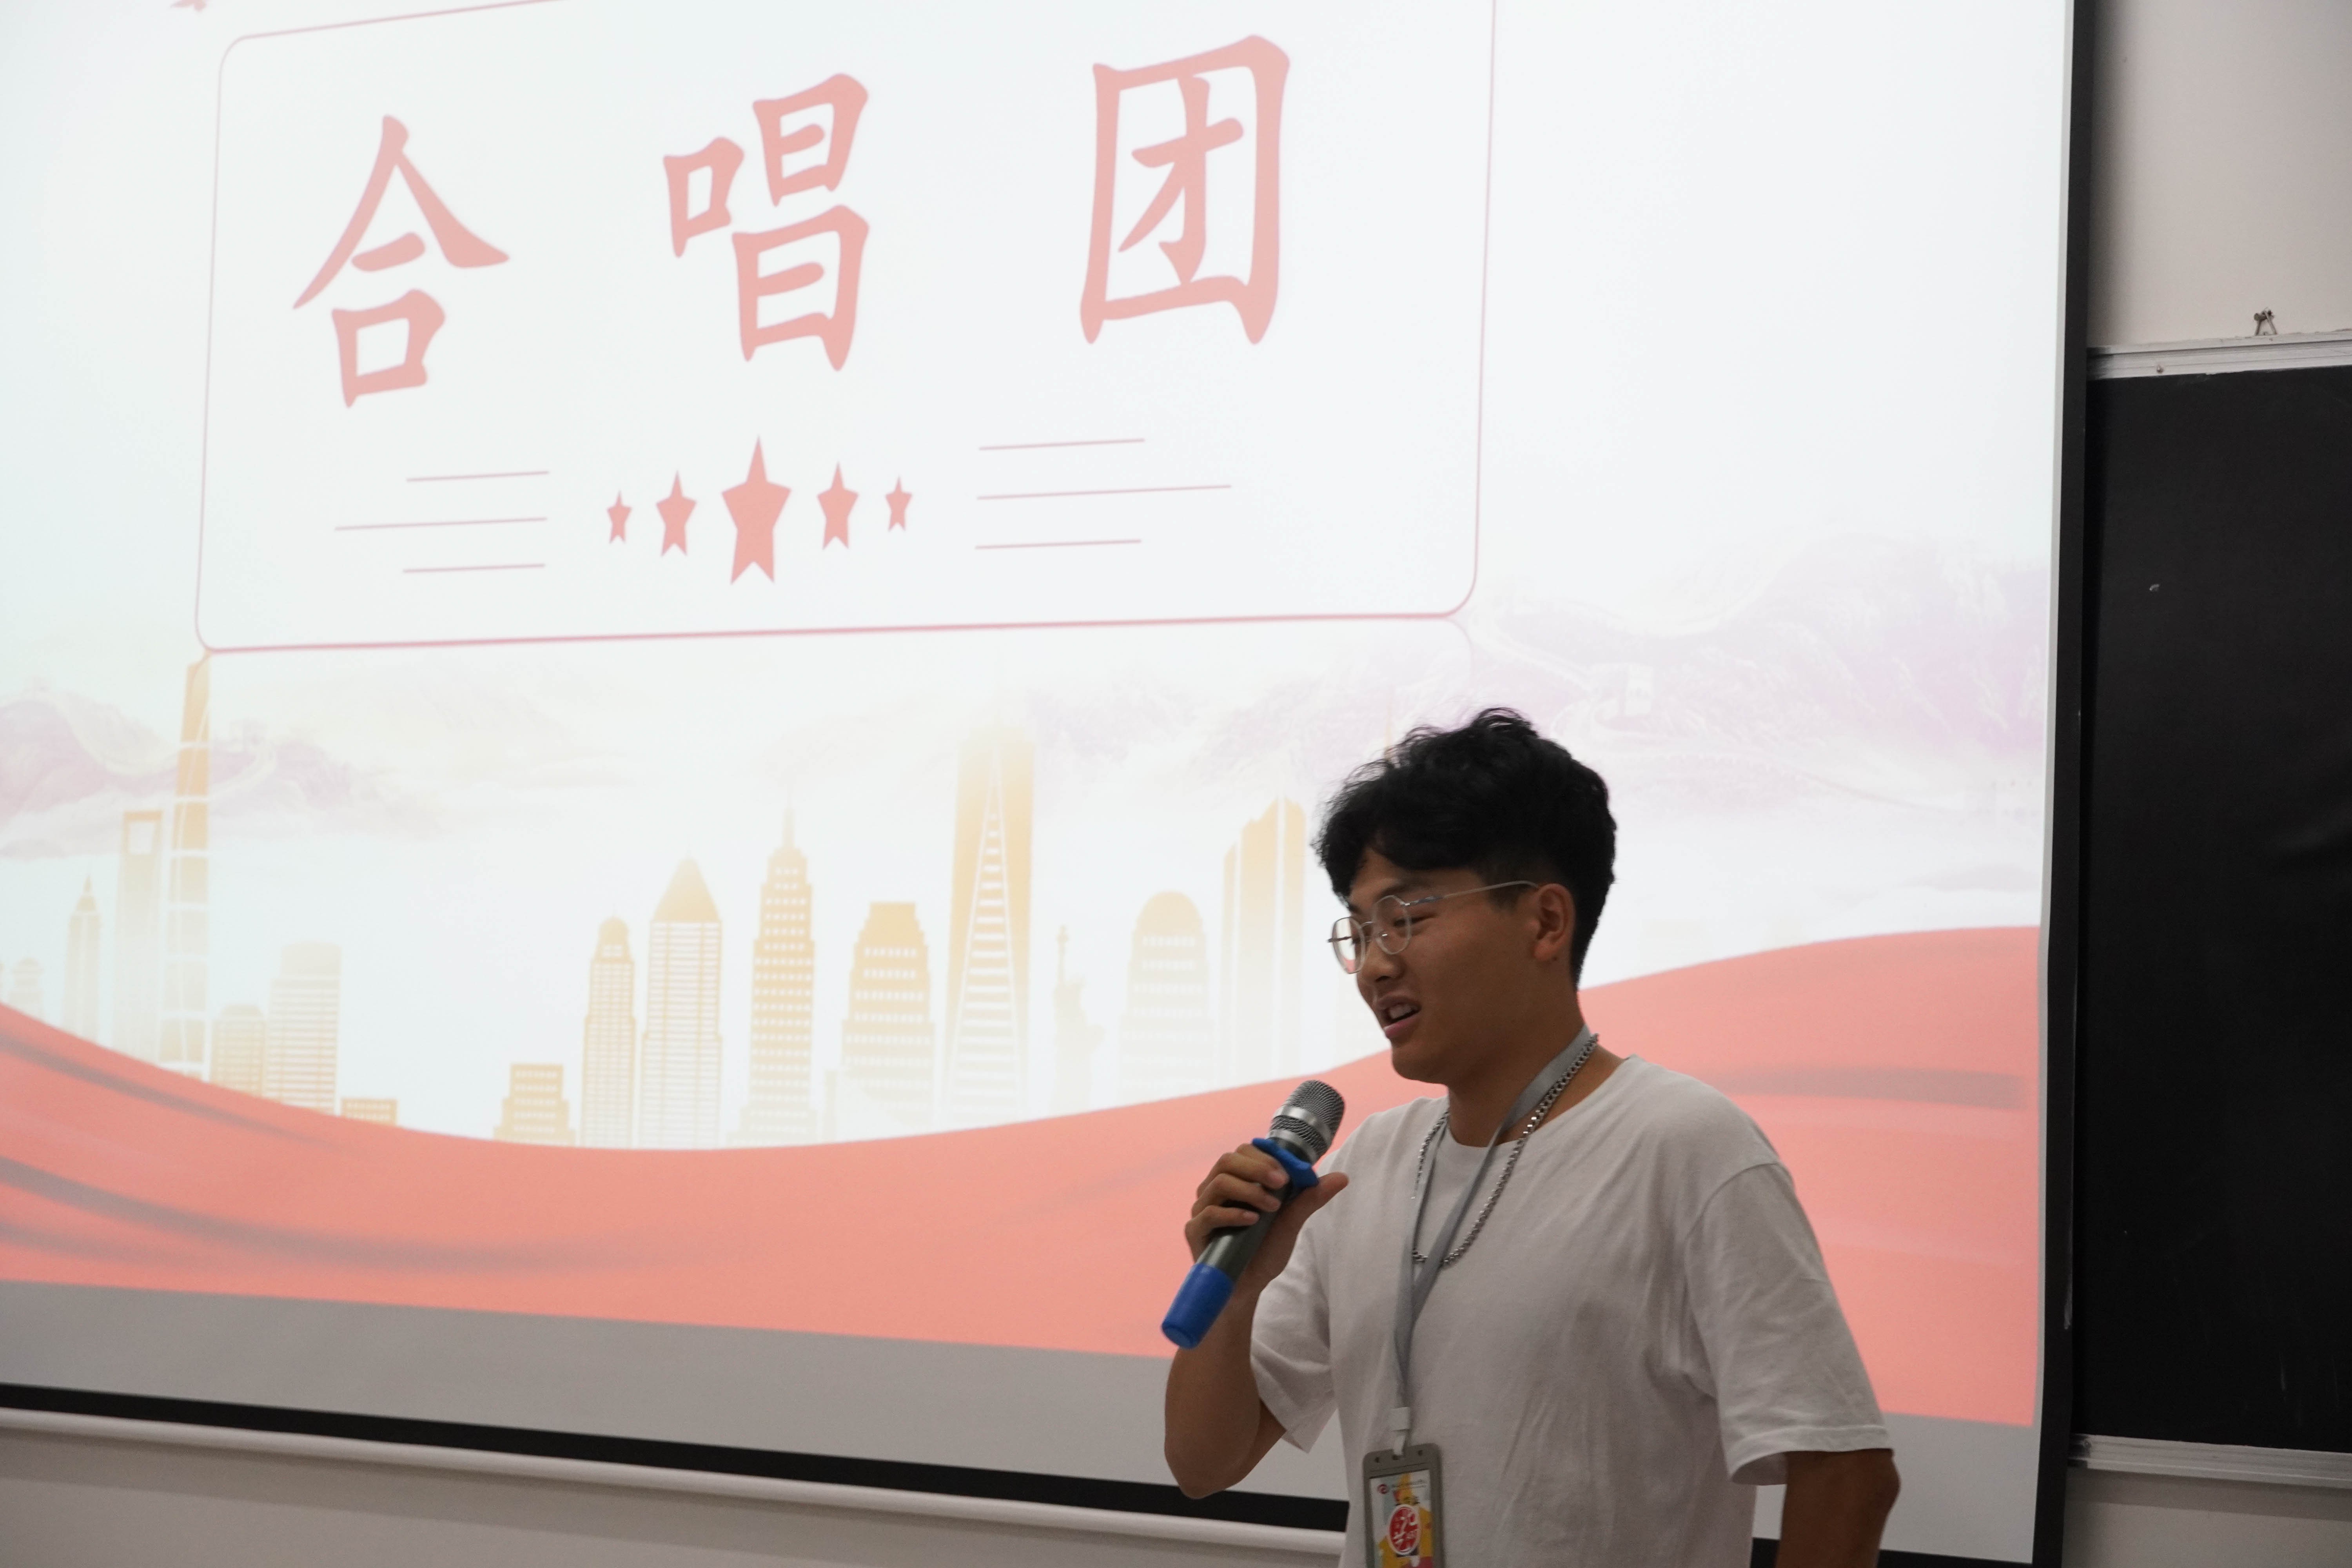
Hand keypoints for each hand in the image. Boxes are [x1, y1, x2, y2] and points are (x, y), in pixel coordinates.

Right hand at [1184, 1144, 1348, 1294]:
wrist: (1248, 1289)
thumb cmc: (1264, 1252)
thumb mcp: (1291, 1223)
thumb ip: (1310, 1199)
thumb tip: (1342, 1177)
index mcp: (1235, 1182)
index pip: (1242, 1153)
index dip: (1264, 1156)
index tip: (1287, 1172)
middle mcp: (1214, 1191)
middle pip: (1227, 1161)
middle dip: (1257, 1167)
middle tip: (1281, 1182)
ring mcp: (1202, 1209)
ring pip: (1218, 1182)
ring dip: (1249, 1189)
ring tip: (1272, 1206)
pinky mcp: (1195, 1231)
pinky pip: (1208, 1213)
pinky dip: (1233, 1213)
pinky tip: (1252, 1220)